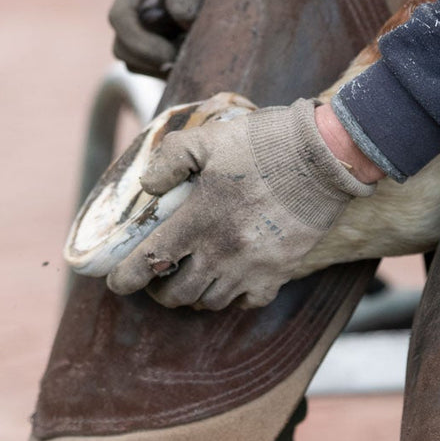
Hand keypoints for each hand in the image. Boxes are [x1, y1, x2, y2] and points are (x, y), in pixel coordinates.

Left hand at [106, 97, 375, 309]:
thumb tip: (148, 185)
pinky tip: (229, 280)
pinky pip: (249, 301)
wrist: (323, 156)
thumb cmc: (263, 144)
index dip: (127, 277)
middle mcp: (222, 251)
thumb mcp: (207, 139)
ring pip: (211, 301)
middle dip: (159, 290)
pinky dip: (234, 298)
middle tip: (156, 277)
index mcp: (199, 219)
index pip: (151, 261)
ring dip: (194, 295)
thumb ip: (169, 160)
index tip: (117, 282)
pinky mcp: (281, 271)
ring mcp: (253, 266)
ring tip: (190, 278)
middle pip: (178, 293)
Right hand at [109, 0, 260, 76]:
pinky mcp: (158, 24)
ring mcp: (145, 12)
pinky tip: (191, 54)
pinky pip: (149, 54)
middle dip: (148, 59)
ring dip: (155, 64)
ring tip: (190, 58)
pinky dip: (164, 62)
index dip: (138, 42)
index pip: (120, 16)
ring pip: (132, 53)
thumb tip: (181, 18)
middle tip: (184, 62)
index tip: (169, 55)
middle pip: (121, 43)